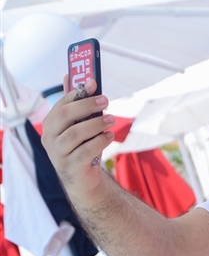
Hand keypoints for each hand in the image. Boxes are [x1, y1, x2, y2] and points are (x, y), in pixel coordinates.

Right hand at [41, 76, 114, 198]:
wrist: (83, 179)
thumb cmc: (83, 147)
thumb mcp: (81, 126)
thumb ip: (77, 105)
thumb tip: (69, 75)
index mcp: (51, 124)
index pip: (62, 104)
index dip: (77, 92)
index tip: (94, 84)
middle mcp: (50, 137)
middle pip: (65, 115)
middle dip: (86, 105)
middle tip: (105, 101)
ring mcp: (57, 152)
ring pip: (75, 133)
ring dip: (96, 124)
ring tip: (111, 120)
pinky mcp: (70, 166)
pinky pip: (85, 150)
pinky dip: (99, 141)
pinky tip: (109, 136)